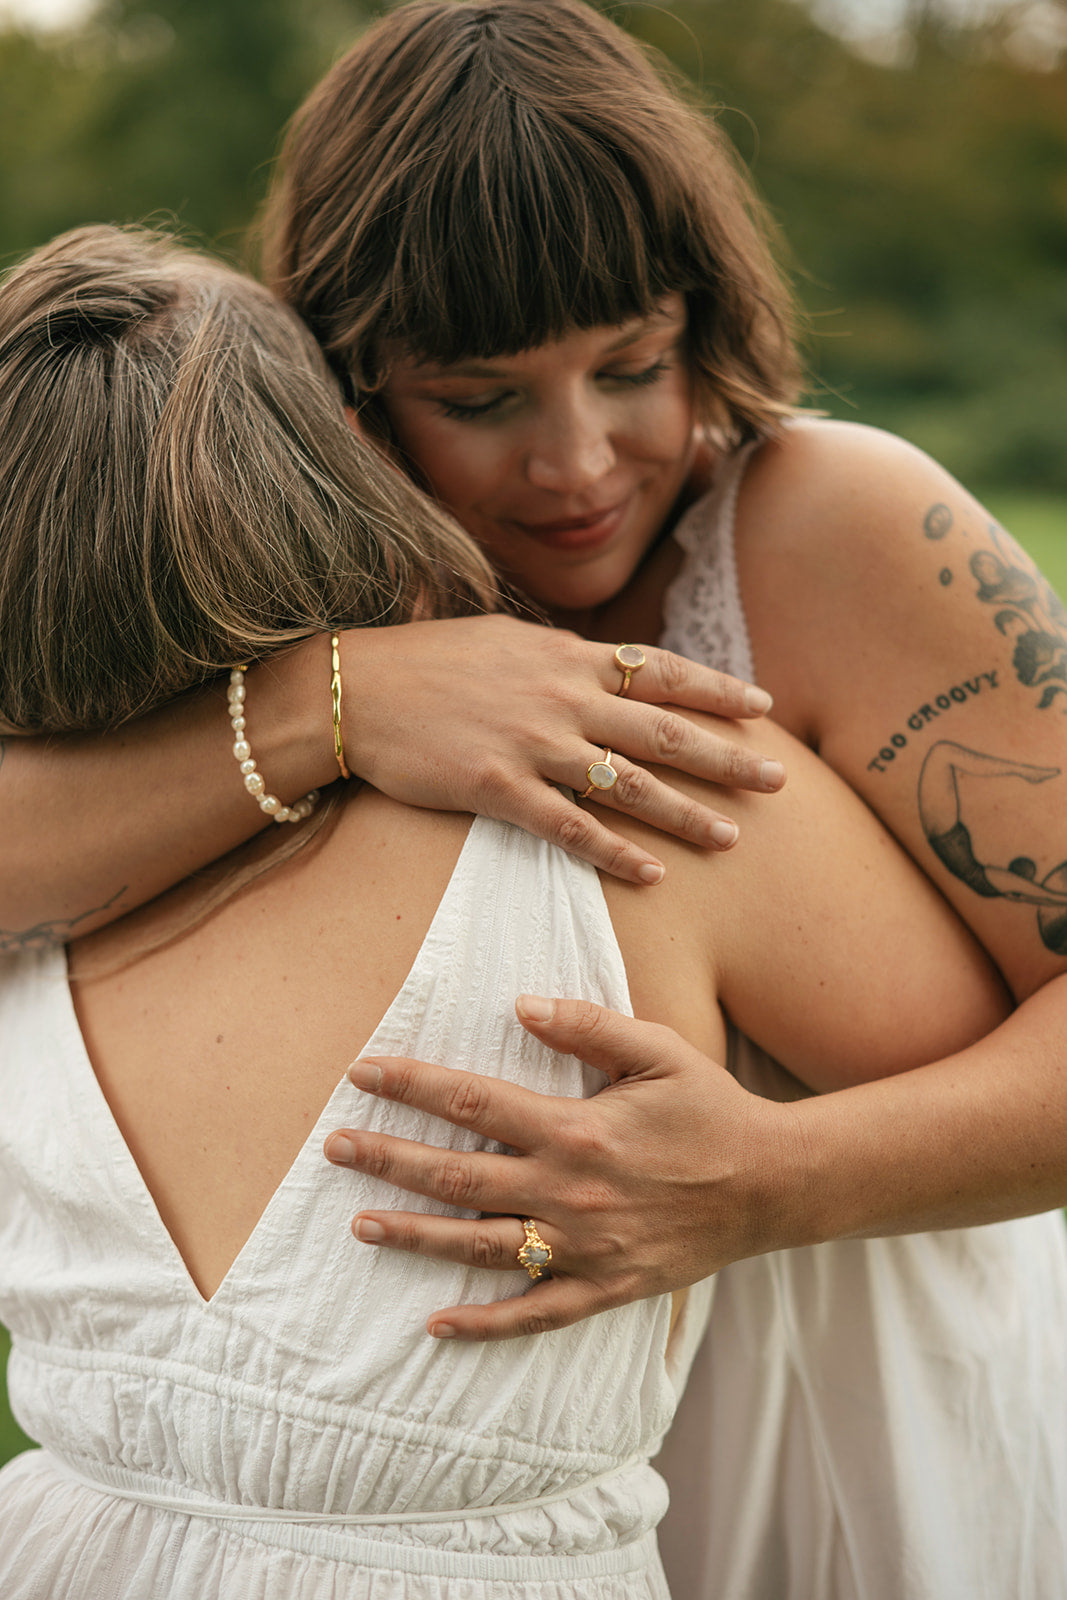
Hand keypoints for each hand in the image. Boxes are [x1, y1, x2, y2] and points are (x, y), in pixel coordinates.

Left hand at [323, 996, 802, 1339]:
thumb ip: (588, 1026)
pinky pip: (533, 1315)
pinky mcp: (604, 1289)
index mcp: (576, 1128)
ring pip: (480, 1247)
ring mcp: (583, 1247)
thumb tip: (520, 1005)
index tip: (361, 1075)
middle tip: (335, 1148)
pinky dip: (483, 1324)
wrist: (772, 1185)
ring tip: (360, 1223)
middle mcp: (568, 1192)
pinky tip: (435, 1324)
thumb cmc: (711, 1109)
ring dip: (415, 1235)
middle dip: (389, 1160)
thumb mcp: (658, 1050)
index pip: (473, 1103)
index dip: (411, 1086)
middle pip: (458, 1177)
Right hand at [342, 616, 784, 883]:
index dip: (717, 690)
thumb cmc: (427, 661)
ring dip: (687, 814)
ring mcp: (532, 743)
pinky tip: (653, 874)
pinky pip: (571, 827)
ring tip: (732, 840)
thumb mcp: (505, 638)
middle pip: (663, 731)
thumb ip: (561, 656)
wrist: (354, 689)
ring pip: (630, 784)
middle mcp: (561, 696)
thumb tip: (603, 662)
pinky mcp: (498, 787)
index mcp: (566, 656)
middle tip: (779, 780)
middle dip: (727, 757)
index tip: (765, 707)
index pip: (661, 670)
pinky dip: (616, 852)